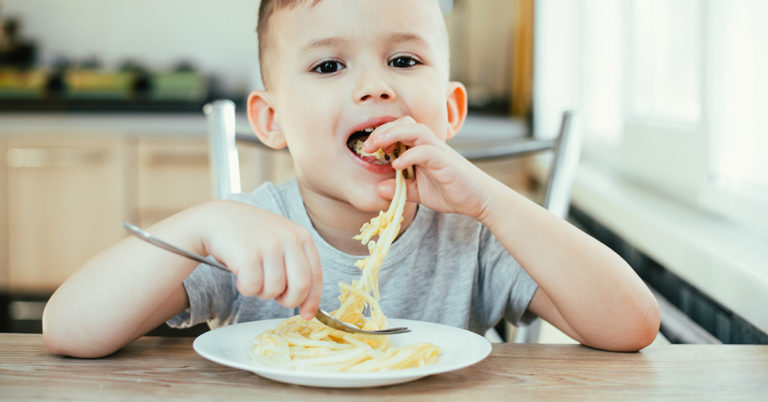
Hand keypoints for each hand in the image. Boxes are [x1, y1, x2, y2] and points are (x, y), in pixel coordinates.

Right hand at [192, 200, 321, 318]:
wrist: (218, 218)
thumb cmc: (251, 236)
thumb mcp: (281, 242)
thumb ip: (297, 267)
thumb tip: (308, 309)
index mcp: (301, 237)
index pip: (315, 276)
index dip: (312, 300)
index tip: (306, 315)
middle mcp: (289, 239)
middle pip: (300, 288)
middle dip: (287, 300)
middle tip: (274, 295)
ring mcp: (269, 245)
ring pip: (274, 290)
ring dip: (261, 291)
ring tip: (253, 275)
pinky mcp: (248, 254)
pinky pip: (252, 288)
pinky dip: (245, 287)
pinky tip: (240, 273)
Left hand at [363, 116, 497, 220]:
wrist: (479, 200)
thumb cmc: (451, 191)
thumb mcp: (419, 192)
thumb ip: (400, 188)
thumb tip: (378, 187)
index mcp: (422, 147)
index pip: (400, 129)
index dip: (382, 134)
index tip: (368, 148)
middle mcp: (430, 144)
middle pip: (404, 123)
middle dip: (383, 130)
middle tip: (367, 146)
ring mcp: (439, 151)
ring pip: (415, 130)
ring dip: (393, 135)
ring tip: (378, 147)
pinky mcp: (445, 161)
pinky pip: (426, 151)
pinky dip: (410, 156)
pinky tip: (397, 165)